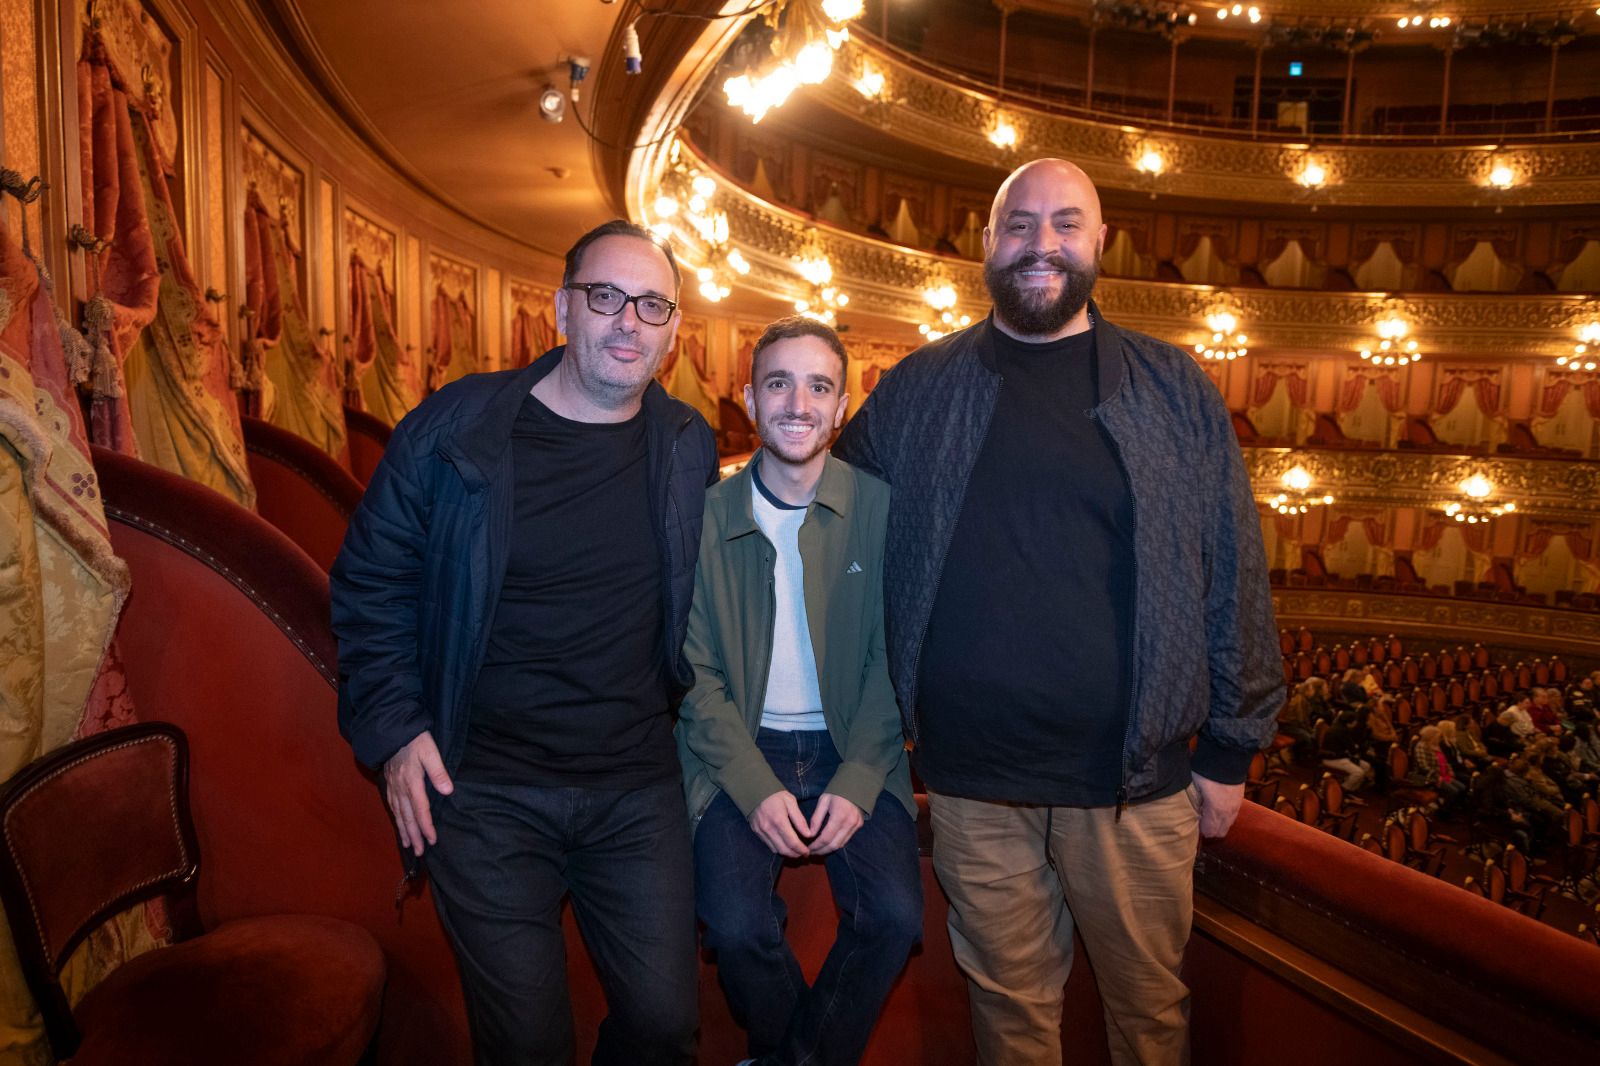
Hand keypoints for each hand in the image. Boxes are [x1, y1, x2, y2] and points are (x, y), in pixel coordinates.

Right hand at [384, 731, 452, 855]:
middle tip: (420, 852)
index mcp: (412, 782)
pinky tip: (399, 824)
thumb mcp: (430, 751)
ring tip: (409, 845)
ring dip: (404, 830)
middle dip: (415, 835)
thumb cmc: (414, 740)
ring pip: (398, 814)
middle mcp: (400, 788)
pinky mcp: (389, 783)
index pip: (420, 810)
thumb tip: (448, 791)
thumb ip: (438, 771)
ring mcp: (393, 787)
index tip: (432, 840)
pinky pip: (392, 806)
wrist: (391, 730)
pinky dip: (396, 818)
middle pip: (408, 817)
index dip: (426, 826)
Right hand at [749, 791, 810, 857]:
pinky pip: (769, 846)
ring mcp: (761, 832)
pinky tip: (784, 846)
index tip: (807, 852)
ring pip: (776, 850)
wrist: (755, 790)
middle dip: (795, 854)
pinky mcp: (756, 832)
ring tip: (795, 851)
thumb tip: (809, 835)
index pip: (792, 842)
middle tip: (803, 854)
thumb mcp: (791, 802)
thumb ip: (800, 819)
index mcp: (779, 821)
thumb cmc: (776, 795)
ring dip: (787, 853)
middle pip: (784, 850)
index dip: (801, 850)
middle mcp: (769, 829)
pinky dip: (778, 848)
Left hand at [807, 793, 863, 854]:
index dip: (816, 846)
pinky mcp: (859, 826)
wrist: (856, 784)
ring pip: (841, 844)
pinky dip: (836, 844)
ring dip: (829, 849)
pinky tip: (828, 844)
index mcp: (839, 816)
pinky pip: (846, 839)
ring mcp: (855, 825)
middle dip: (822, 851)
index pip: (826, 838)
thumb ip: (816, 818)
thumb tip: (810, 834)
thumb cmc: (837, 791)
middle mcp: (849, 823)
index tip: (807, 849)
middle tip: (811, 853)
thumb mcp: (823, 801)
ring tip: (818, 850)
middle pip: (834, 845)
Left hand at [1191, 773, 1244, 839]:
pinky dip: (1225, 816)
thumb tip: (1191, 812)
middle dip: (1210, 829)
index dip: (1201, 829)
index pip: (1210, 831)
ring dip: (1218, 823)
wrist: (1227, 757)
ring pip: (1228, 824)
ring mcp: (1236, 806)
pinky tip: (1217, 807)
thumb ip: (1193, 802)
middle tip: (1200, 819)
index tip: (1194, 822)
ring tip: (1208, 812)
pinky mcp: (1240, 800)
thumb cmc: (1206, 771)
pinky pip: (1233, 816)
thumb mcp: (1194, 786)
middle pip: (1220, 832)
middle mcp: (1228, 812)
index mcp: (1216, 810)